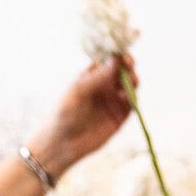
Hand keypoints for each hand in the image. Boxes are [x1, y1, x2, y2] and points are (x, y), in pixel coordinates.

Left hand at [27, 54, 137, 180]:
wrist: (61, 144)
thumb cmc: (63, 114)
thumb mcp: (77, 91)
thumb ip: (97, 77)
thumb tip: (115, 60)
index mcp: (92, 75)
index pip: (110, 59)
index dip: (118, 53)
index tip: (123, 52)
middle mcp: (105, 85)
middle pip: (123, 70)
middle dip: (128, 65)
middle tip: (129, 64)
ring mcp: (113, 100)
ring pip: (130, 85)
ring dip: (133, 80)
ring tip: (130, 80)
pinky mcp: (119, 117)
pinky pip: (131, 104)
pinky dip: (132, 98)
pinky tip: (127, 97)